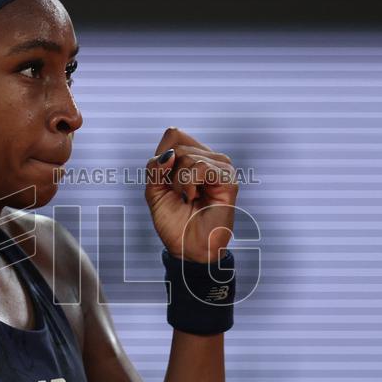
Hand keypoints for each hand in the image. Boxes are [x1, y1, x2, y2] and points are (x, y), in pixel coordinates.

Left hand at [144, 127, 238, 263]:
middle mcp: (209, 158)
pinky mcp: (228, 178)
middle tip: (178, 195)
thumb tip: (170, 154)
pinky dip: (189, 184)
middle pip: (178, 145)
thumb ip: (155, 167)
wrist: (187, 247)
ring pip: (187, 156)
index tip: (165, 182)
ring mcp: (221, 166)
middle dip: (168, 174)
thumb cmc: (173, 221)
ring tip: (188, 199)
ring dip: (178, 182)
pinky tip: (193, 198)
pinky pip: (200, 166)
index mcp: (193, 157)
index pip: (174, 134)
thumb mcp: (153, 190)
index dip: (162, 157)